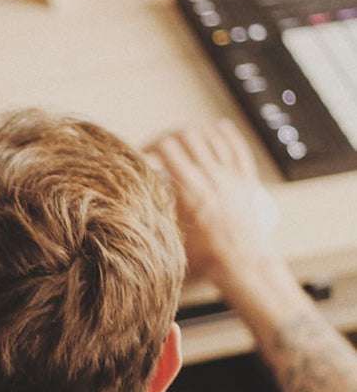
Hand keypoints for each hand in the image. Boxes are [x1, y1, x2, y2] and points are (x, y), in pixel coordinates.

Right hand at [147, 120, 276, 284]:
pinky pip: (238, 149)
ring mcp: (231, 176)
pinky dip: (228, 134)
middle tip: (161, 146)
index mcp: (190, 187)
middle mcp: (211, 175)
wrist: (243, 264)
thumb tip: (149, 188)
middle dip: (169, 135)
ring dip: (195, 132)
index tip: (145, 153)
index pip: (167, 146)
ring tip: (184, 138)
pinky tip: (220, 127)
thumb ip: (160, 205)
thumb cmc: (208, 255)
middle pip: (188, 134)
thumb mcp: (172, 230)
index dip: (151, 144)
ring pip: (212, 137)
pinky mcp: (246, 181)